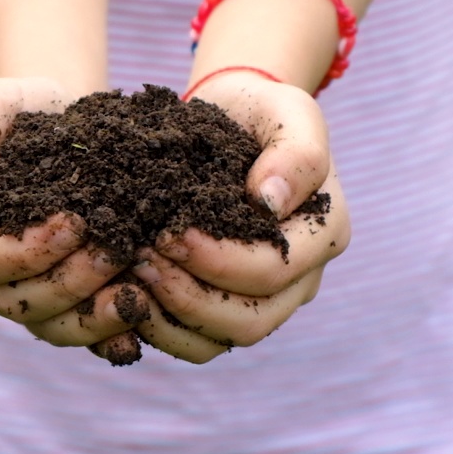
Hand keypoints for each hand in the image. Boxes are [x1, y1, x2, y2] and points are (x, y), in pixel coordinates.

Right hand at [0, 77, 148, 352]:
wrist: (63, 126)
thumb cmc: (22, 110)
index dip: (27, 249)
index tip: (76, 220)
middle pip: (15, 300)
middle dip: (70, 280)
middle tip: (117, 248)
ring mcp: (13, 295)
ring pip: (46, 325)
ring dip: (92, 314)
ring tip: (135, 290)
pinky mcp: (54, 307)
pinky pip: (76, 333)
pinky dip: (108, 335)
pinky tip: (139, 317)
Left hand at [131, 73, 350, 362]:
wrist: (232, 117)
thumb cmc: (260, 111)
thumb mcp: (287, 111)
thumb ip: (295, 153)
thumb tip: (269, 204)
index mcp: (326, 232)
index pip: (275, 269)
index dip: (220, 260)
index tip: (169, 231)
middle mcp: (302, 277)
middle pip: (251, 320)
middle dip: (189, 295)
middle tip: (141, 259)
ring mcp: (267, 298)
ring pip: (223, 339)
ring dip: (171, 318)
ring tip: (131, 280)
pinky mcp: (228, 306)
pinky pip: (198, 341)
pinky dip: (160, 330)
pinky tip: (126, 298)